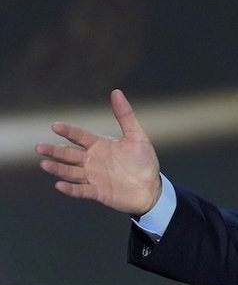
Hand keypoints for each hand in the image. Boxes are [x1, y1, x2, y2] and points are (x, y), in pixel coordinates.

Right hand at [36, 89, 161, 215]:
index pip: (79, 136)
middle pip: (69, 154)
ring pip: (70, 172)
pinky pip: (81, 190)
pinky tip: (59, 185)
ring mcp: (93, 177)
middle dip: (54, 151)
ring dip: (58, 168)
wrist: (151, 187)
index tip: (55, 126)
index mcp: (99, 145)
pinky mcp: (97, 192)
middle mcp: (92, 160)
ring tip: (44, 164)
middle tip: (39, 147)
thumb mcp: (136, 136)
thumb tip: (116, 92)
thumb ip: (125, 115)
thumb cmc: (143, 161)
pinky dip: (70, 189)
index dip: (68, 131)